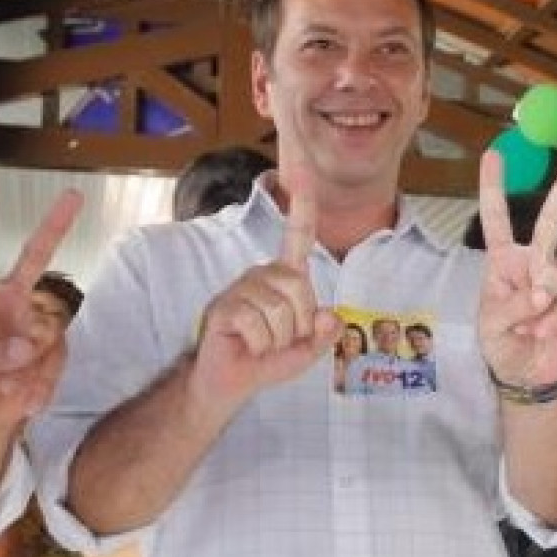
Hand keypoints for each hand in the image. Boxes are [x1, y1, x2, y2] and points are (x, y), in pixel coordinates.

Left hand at [0, 178, 82, 429]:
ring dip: (29, 363)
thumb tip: (25, 345)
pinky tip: (25, 396)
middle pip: (34, 256)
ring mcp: (34, 322)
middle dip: (55, 226)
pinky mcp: (54, 347)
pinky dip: (42, 382)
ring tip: (5, 385)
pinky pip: (57, 357)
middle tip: (73, 194)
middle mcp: (9, 300)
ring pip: (48, 325)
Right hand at [188, 167, 338, 407]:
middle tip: (280, 341)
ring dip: (278, 340)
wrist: (229, 380)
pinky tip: (246, 345)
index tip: (303, 176)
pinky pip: (258, 325)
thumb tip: (331, 316)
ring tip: (261, 344)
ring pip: (281, 311)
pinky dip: (260, 346)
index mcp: (283, 278)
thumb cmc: (266, 360)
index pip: (296, 238)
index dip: (302, 209)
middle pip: (300, 288)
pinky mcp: (225, 306)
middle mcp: (262, 275)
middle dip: (299, 326)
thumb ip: (324, 336)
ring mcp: (241, 288)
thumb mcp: (305, 352)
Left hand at [476, 146, 556, 386]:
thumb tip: (542, 291)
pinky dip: (554, 322)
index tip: (494, 154)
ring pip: (556, 277)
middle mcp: (533, 262)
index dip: (494, 187)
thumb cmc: (502, 344)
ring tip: (528, 330)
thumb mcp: (491, 326)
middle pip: (551, 221)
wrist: (528, 375)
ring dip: (539, 310)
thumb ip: (512, 305)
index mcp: (503, 262)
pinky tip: (544, 334)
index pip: (498, 220)